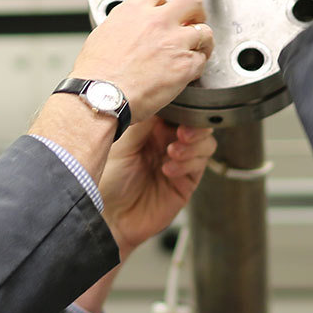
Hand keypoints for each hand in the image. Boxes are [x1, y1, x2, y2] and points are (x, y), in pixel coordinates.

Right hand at [71, 0, 212, 120]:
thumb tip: (127, 31)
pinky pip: (202, 60)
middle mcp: (158, 22)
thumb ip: (121, 26)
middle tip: (192, 21)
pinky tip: (189, 71)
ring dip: (201, 40)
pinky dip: (197, 65)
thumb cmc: (96, 75)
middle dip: (194, 11)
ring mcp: (174, 42)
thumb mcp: (101, 35)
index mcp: (134, 11)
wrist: (102, 97)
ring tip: (196, 49)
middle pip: (191, 1)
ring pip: (204, 31)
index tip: (164, 9)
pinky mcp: (185, 65)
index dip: (164, 0)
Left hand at [100, 117, 216, 258]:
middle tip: (182, 132)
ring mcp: (179, 162)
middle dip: (193, 125)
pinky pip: (199, 166)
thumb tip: (163, 96)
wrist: (109, 216)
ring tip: (173, 152)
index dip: (183, 106)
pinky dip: (188, 164)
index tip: (181, 106)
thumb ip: (146, 120)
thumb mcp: (123, 141)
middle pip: (196, 123)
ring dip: (193, 145)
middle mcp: (166, 142)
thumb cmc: (107, 179)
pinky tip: (168, 169)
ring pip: (205, 143)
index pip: (177, 109)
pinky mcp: (185, 182)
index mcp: (151, 128)